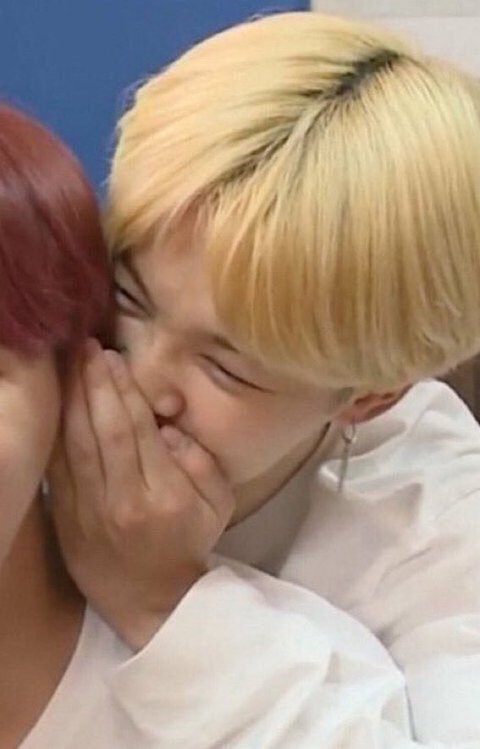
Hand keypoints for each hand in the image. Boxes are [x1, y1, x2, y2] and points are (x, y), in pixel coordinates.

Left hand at [48, 339, 234, 649]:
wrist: (152, 600)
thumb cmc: (189, 543)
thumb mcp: (218, 503)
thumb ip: (200, 460)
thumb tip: (167, 426)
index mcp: (163, 495)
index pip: (137, 429)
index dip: (122, 389)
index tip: (111, 356)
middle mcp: (121, 501)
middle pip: (102, 430)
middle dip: (91, 383)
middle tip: (84, 346)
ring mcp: (88, 512)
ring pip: (74, 445)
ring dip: (69, 400)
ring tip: (67, 364)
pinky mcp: (66, 518)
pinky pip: (58, 468)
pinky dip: (54, 433)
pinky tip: (54, 404)